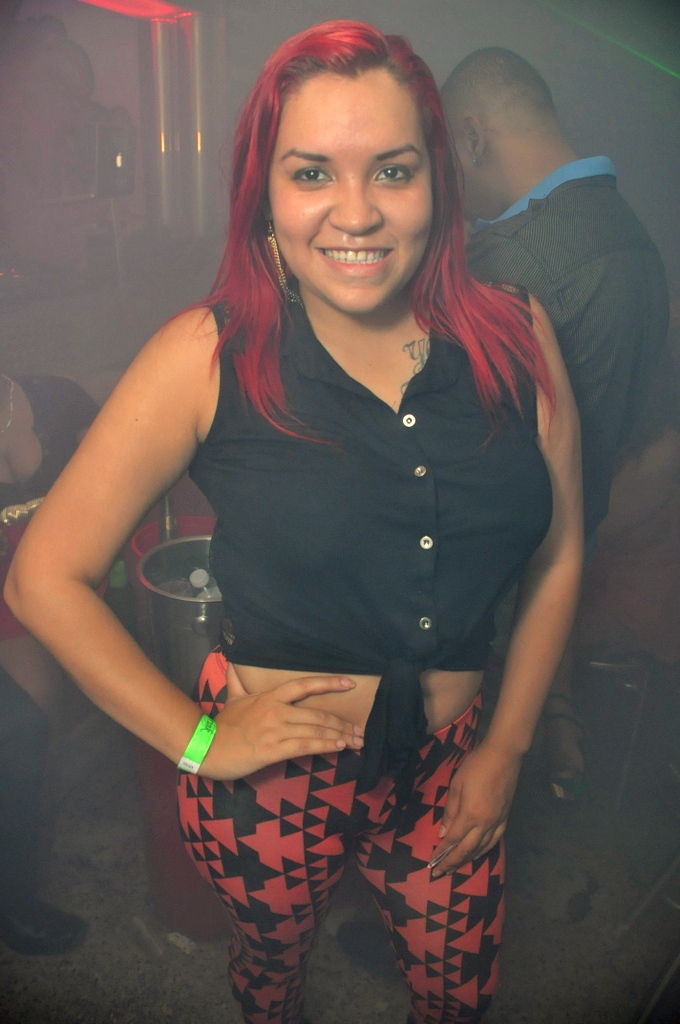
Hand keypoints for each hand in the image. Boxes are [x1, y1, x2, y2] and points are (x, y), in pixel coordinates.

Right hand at [200, 665, 363, 779]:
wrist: (207, 747)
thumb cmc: (223, 725)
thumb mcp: (231, 697)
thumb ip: (237, 679)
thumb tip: (233, 659)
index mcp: (269, 697)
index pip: (304, 685)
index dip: (329, 683)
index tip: (350, 683)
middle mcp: (277, 710)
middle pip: (317, 713)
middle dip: (342, 722)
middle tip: (360, 729)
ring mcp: (276, 730)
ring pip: (315, 730)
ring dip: (339, 735)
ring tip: (356, 740)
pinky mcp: (274, 750)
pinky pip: (306, 746)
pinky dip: (325, 745)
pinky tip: (339, 747)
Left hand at [428, 742, 521, 876]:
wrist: (503, 756)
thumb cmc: (476, 767)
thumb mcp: (456, 785)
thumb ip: (450, 811)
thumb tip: (443, 833)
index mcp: (470, 815)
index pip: (453, 840)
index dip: (442, 852)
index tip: (432, 862)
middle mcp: (485, 824)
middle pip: (467, 849)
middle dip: (452, 863)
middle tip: (440, 873)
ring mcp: (497, 822)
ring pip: (482, 848)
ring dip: (468, 859)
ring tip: (456, 867)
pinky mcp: (505, 818)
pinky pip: (494, 841)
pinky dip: (484, 850)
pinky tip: (478, 853)